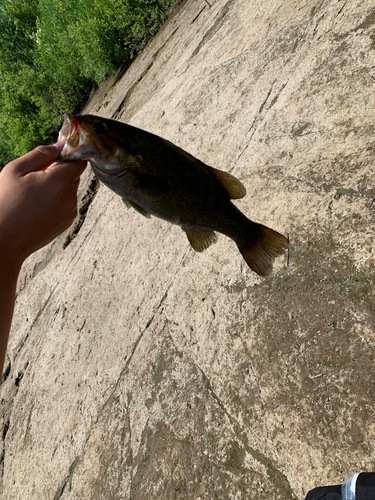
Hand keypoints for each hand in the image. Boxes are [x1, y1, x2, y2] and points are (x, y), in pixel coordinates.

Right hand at [0, 143, 86, 269]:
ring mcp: (70, 212)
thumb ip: (41, 154)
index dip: (68, 156)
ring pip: (70, 190)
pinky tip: (38, 207)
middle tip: (36, 178)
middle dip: (59, 172)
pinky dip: (57, 201)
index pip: (79, 161)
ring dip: (58, 188)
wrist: (5, 239)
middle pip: (74, 176)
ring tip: (34, 195)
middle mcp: (70, 197)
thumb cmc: (6, 202)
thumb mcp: (16, 170)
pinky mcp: (67, 222)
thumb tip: (61, 145)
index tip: (55, 157)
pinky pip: (67, 204)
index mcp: (59, 181)